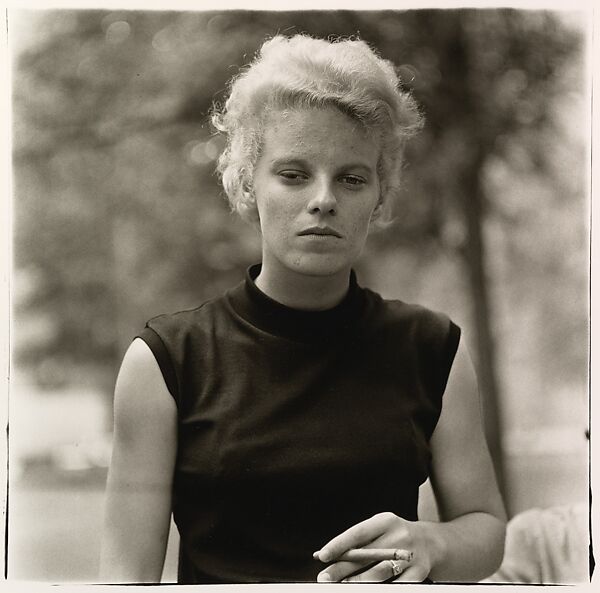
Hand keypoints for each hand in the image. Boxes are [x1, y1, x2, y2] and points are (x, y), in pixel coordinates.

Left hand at [314, 512, 435, 582]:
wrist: (430, 542)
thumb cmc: (395, 537)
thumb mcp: (379, 531)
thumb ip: (356, 542)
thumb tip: (325, 555)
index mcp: (385, 521)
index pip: (358, 532)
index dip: (339, 544)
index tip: (322, 556)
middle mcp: (399, 535)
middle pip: (366, 556)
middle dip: (342, 569)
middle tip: (325, 578)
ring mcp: (410, 555)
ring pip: (380, 572)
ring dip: (359, 582)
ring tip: (343, 587)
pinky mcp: (419, 573)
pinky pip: (397, 585)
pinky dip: (382, 589)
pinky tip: (369, 591)